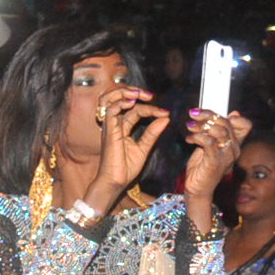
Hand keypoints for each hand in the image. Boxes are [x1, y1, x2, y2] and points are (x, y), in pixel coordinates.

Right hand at [81, 84, 168, 211]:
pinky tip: (132, 103)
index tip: (165, 113)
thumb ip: (152, 133)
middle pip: (119, 99)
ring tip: (138, 94)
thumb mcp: (144, 148)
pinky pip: (111, 111)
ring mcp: (110, 127)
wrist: (115, 182)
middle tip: (149, 95)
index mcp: (123, 128)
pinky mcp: (109, 131)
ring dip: (124, 93)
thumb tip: (165, 118)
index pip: (135, 110)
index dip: (150, 108)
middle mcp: (115, 125)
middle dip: (133, 92)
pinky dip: (121, 103)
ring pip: (110, 100)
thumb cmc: (125, 169)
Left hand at [181, 109, 251, 202]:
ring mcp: (226, 156)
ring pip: (219, 131)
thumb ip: (217, 130)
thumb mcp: (210, 144)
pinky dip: (198, 137)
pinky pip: (209, 142)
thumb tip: (233, 113)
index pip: (245, 125)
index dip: (232, 116)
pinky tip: (190, 139)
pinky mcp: (215, 162)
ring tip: (190, 126)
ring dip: (201, 125)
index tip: (212, 115)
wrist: (197, 189)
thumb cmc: (202, 167)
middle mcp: (234, 149)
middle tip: (193, 114)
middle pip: (227, 123)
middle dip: (208, 115)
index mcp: (234, 144)